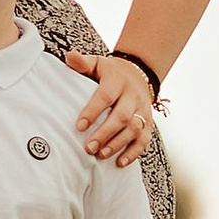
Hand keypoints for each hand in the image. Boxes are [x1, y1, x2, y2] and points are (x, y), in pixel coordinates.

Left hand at [63, 51, 155, 168]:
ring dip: (117, 144)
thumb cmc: (110, 72)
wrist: (138, 73)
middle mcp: (133, 95)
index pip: (106, 96)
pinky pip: (144, 139)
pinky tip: (120, 162)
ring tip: (101, 155)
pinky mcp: (148, 123)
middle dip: (105, 133)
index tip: (79, 125)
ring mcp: (142, 110)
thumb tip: (70, 57)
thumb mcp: (97, 63)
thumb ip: (83, 63)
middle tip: (89, 147)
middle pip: (121, 116)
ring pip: (134, 129)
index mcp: (117, 80)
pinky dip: (133, 152)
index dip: (93, 111)